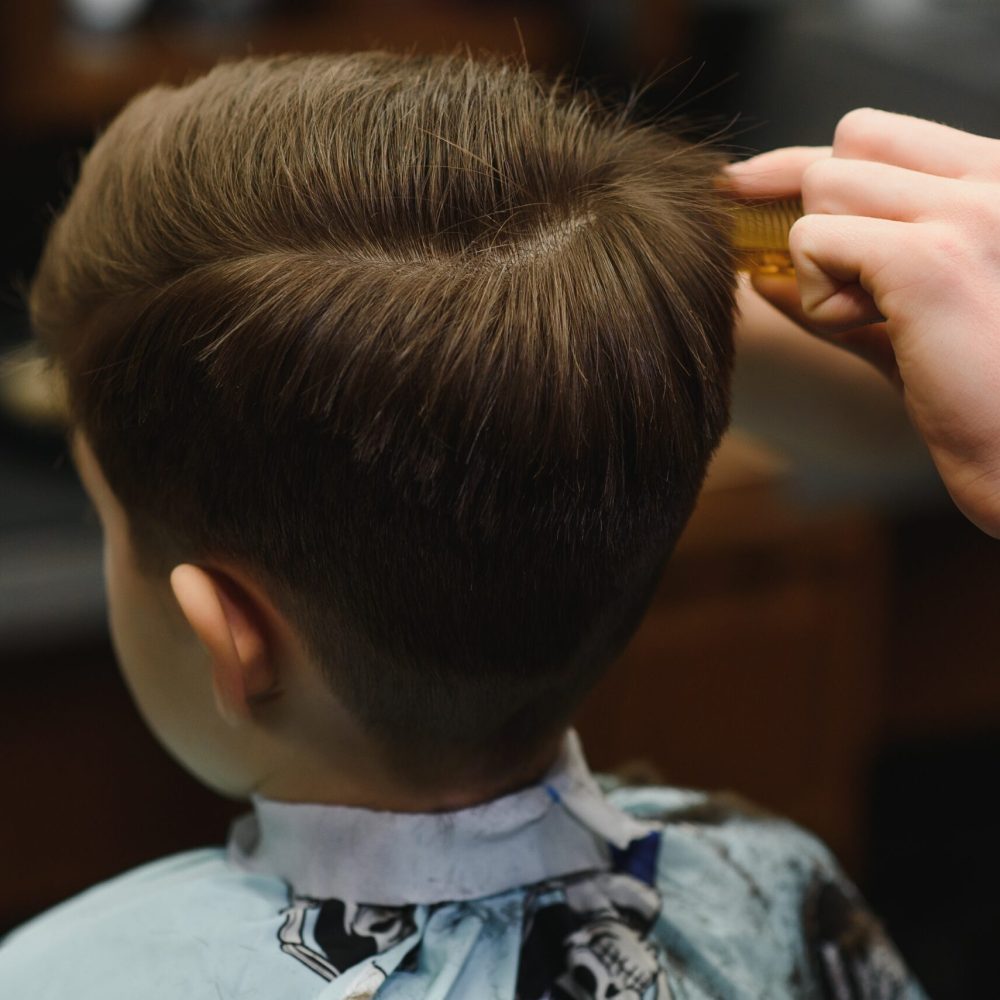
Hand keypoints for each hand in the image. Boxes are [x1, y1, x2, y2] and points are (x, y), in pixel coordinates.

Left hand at [725, 109, 999, 536]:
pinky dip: (818, 298)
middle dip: (811, 213)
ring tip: (873, 319)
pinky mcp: (932, 260)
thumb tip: (762, 271)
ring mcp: (970, 212)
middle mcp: (997, 179)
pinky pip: (815, 241)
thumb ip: (852, 286)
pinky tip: (868, 330)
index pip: (878, 134)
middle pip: (844, 149)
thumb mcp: (914, 324)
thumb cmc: (986, 403)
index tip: (751, 187)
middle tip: (823, 279)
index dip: (804, 164)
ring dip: (819, 262)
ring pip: (825, 187)